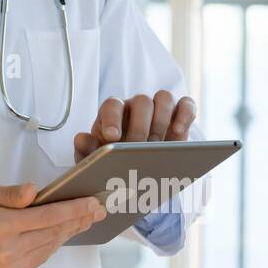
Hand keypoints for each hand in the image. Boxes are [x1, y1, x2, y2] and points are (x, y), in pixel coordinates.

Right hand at [0, 182, 106, 267]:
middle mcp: (9, 248)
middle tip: (98, 210)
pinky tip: (61, 235)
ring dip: (69, 233)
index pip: (47, 216)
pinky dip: (53, 245)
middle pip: (54, 233)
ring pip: (49, 247)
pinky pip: (39, 258)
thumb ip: (8, 194)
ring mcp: (11, 264)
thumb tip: (34, 190)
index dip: (73, 210)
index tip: (92, 203)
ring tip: (85, 220)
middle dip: (78, 220)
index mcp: (2, 226)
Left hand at [74, 91, 195, 161]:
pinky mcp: (179, 116)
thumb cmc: (113, 161)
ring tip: (161, 143)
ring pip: (164, 98)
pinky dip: (185, 114)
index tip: (112, 138)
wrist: (135, 169)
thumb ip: (86, 150)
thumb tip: (81, 139)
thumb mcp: (95, 160)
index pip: (112, 105)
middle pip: (141, 101)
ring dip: (163, 118)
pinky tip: (180, 134)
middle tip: (138, 147)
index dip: (112, 119)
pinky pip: (186, 105)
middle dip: (140, 125)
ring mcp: (159, 109)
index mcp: (113, 112)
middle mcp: (136, 106)